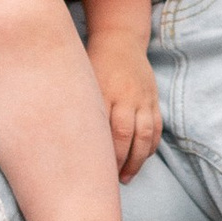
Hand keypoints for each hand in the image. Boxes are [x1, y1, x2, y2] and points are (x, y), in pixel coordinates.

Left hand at [88, 33, 163, 177]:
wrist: (120, 40)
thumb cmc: (92, 63)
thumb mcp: (82, 80)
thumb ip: (79, 106)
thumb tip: (65, 140)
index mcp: (104, 91)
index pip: (105, 128)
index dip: (102, 154)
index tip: (94, 172)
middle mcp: (126, 95)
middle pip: (126, 134)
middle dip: (120, 161)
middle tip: (111, 181)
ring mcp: (143, 98)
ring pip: (145, 134)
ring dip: (137, 160)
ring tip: (126, 178)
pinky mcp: (153, 99)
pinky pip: (156, 127)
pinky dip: (150, 146)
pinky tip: (141, 159)